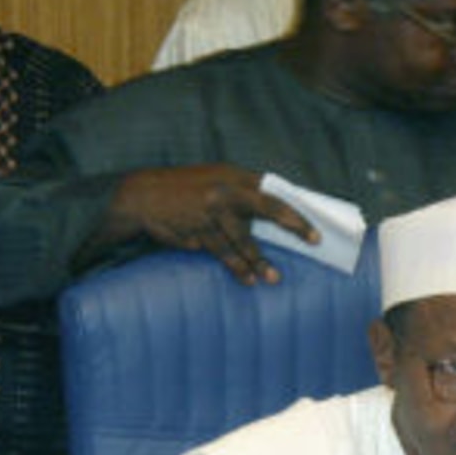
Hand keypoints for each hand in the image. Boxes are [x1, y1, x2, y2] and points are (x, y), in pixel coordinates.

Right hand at [109, 165, 317, 284]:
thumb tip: (272, 213)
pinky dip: (236, 267)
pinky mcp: (197, 232)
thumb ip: (240, 193)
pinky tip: (248, 279)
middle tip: (313, 239)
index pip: (271, 191)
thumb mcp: (213, 180)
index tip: (313, 224)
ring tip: (273, 278)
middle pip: (267, 208)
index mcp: (232, 176)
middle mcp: (224, 192)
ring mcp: (211, 213)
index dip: (294, 207)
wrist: (141, 195)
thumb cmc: (183, 189)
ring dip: (259, 262)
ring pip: (243, 240)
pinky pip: (222, 253)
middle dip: (293, 224)